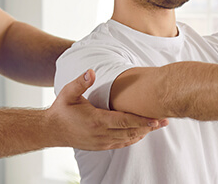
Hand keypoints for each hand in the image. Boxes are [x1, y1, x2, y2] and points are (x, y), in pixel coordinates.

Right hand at [47, 69, 167, 150]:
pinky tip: (142, 133)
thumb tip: (91, 71)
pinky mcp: (101, 146)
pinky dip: (133, 139)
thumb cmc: (62, 109)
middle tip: (164, 121)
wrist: (52, 130)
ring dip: (143, 133)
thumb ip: (81, 82)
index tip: (156, 119)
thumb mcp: (68, 93)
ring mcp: (101, 142)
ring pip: (128, 140)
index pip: (124, 122)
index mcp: (96, 120)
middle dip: (148, 127)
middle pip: (131, 132)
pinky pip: (121, 144)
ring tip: (158, 126)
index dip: (142, 121)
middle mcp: (101, 134)